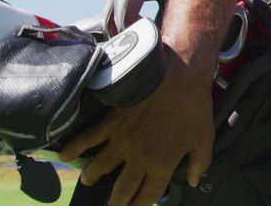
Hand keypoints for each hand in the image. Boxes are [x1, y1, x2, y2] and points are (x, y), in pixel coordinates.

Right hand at [59, 59, 213, 205]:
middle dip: (116, 203)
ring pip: (102, 167)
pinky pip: (89, 137)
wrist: (179, 76)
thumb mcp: (205, 138)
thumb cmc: (194, 106)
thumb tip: (194, 181)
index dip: (141, 205)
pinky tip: (65, 155)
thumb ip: (199, 163)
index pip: (148, 194)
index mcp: (162, 164)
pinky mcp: (112, 121)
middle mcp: (138, 157)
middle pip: (123, 189)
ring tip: (88, 181)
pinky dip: (75, 147)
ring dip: (93, 177)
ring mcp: (122, 140)